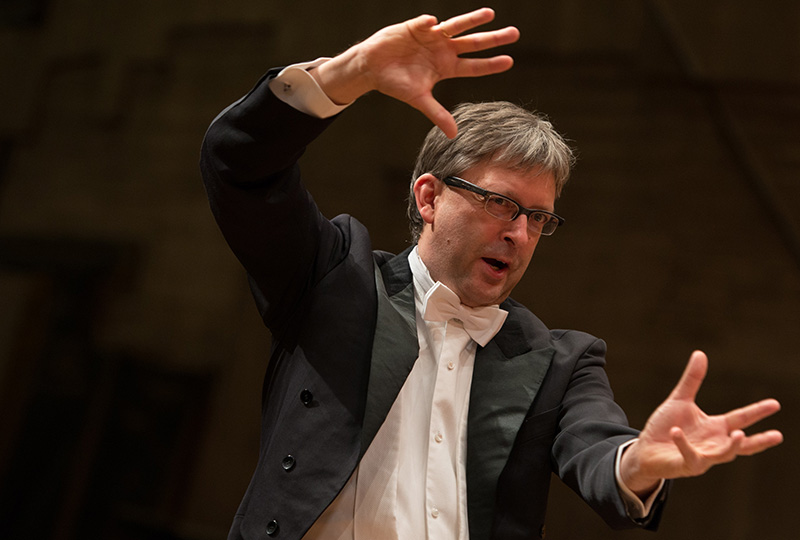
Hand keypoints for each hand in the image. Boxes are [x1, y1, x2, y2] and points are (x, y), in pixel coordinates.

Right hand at [312, 7, 518, 137]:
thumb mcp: (418, 99)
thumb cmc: (395, 83)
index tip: (510, 61)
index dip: (490, 64)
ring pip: (455, 26)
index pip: (473, 66)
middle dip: (492, 38)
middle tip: (514, 33)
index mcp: (445, 67)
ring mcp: (430, 37)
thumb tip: (454, 134)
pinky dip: (427, 23)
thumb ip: (437, 114)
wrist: (371, 68)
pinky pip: (423, 24)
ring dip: (471, 20)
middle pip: (472, 43)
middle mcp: (442, 50)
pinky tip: (431, 23)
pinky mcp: (413, 27)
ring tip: (489, 14)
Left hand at [620, 350, 782, 494]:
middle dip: (760, 440)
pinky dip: (683, 443)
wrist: (645, 449)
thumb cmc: (666, 427)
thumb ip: (692, 380)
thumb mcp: (680, 400)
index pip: (741, 418)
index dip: (757, 411)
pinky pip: (689, 454)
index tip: (775, 404)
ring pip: (723, 454)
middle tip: (778, 435)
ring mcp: (703, 457)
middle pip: (742, 444)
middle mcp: (714, 444)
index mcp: (716, 428)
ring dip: (732, 446)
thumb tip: (701, 353)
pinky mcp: (687, 464)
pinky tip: (676, 431)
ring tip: (740, 434)